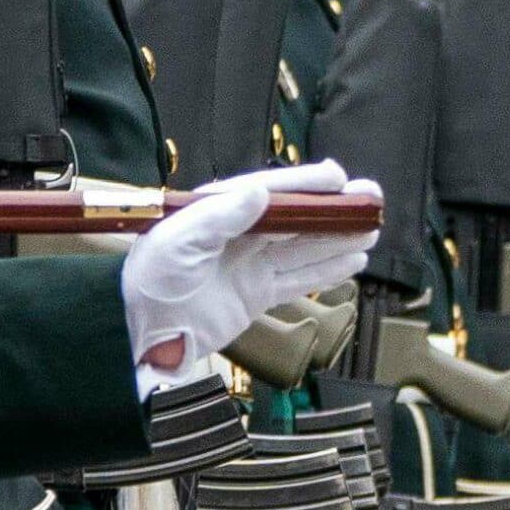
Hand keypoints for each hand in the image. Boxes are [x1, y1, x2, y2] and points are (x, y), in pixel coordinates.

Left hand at [121, 162, 380, 371]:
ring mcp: (248, 267)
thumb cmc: (149, 279)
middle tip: (371, 200)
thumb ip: (221, 215)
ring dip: (338, 240)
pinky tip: (352, 261)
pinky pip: (298, 280)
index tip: (339, 178)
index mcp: (218, 213)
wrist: (137, 330)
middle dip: (334, 211)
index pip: (270, 193)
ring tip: (372, 230)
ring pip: (304, 249)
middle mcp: (237, 236)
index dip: (306, 186)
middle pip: (296, 220)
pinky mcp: (254, 296)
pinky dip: (327, 271)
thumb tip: (261, 190)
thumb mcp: (180, 240)